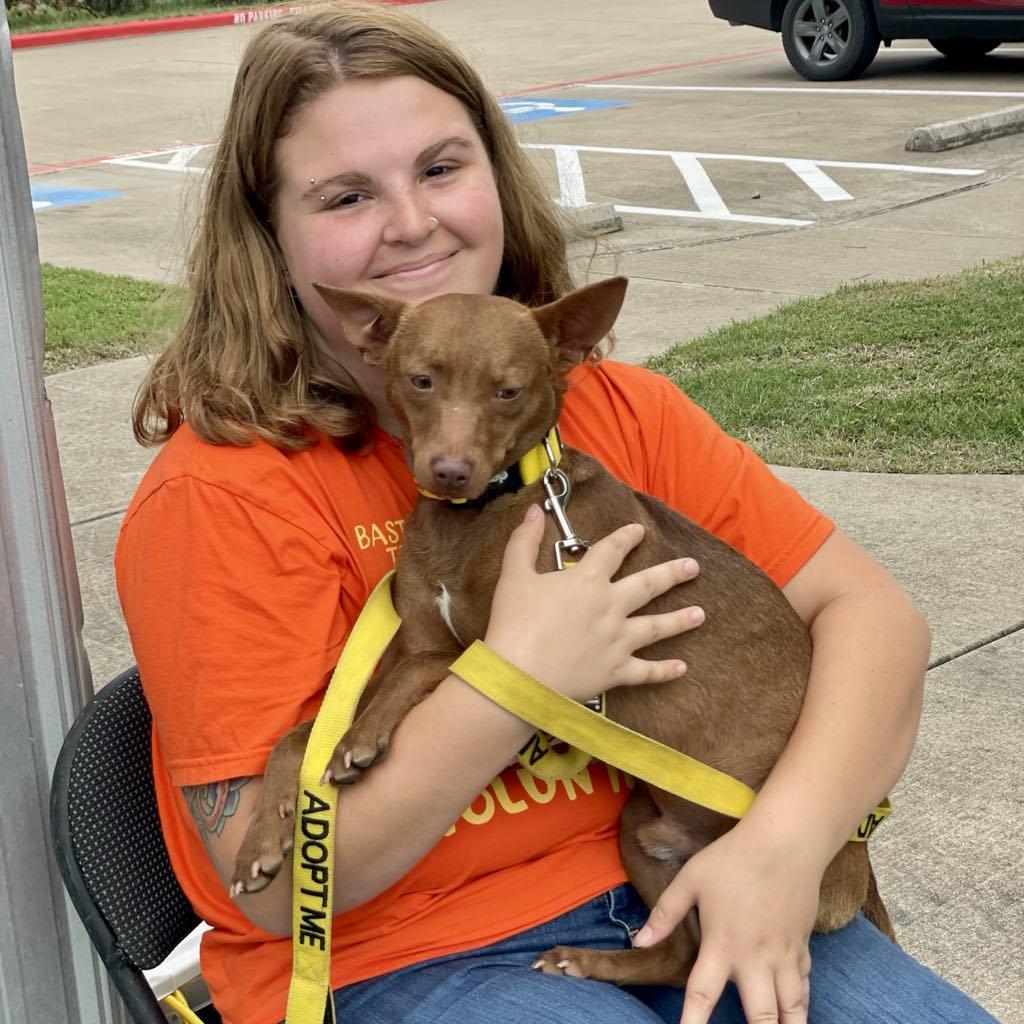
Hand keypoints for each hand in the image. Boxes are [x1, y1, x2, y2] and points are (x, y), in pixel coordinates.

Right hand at [484, 503, 702, 702]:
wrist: (518, 676)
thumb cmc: (513, 624)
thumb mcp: (514, 575)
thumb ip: (524, 542)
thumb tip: (533, 512)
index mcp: (588, 581)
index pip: (612, 551)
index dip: (626, 538)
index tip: (639, 530)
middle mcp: (611, 607)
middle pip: (648, 585)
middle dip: (672, 574)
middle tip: (693, 567)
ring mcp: (618, 640)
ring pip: (656, 627)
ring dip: (680, 620)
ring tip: (700, 614)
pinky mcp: (616, 671)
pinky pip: (646, 671)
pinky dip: (665, 670)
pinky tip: (681, 667)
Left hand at [633, 824, 820, 1023]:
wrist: (786, 841)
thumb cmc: (732, 858)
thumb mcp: (690, 879)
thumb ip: (665, 913)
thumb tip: (639, 940)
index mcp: (722, 945)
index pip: (702, 996)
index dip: (693, 1023)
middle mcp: (756, 959)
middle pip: (762, 1016)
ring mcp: (784, 955)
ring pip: (793, 1008)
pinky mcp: (803, 946)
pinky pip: (804, 984)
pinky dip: (800, 1002)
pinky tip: (795, 1008)